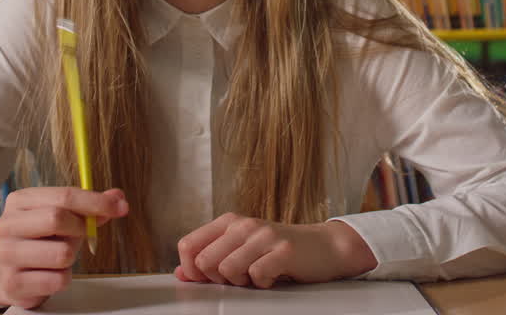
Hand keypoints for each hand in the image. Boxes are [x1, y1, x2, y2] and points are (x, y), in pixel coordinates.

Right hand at [0, 187, 128, 308]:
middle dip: (80, 228)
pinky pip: (58, 280)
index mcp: (20, 201)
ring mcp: (7, 254)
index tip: (119, 207)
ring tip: (58, 256)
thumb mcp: (63, 217)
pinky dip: (63, 278)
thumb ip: (90, 206)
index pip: (64, 196)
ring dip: (70, 257)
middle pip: (57, 218)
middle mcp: (8, 224)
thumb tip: (118, 197)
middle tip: (81, 234)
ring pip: (62, 253)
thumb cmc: (41, 240)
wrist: (11, 273)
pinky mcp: (13, 283)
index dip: (96, 201)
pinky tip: (50, 274)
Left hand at [173, 213, 376, 288]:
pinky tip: (274, 275)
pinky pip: (257, 275)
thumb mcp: (241, 251)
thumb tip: (181, 273)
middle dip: (219, 279)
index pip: (187, 245)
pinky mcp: (283, 250)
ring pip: (227, 269)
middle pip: (205, 262)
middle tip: (239, 277)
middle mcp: (243, 225)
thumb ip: (210, 258)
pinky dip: (263, 283)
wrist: (324, 247)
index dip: (192, 269)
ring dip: (242, 282)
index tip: (208, 278)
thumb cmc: (279, 252)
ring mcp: (264, 236)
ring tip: (257, 275)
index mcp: (228, 222)